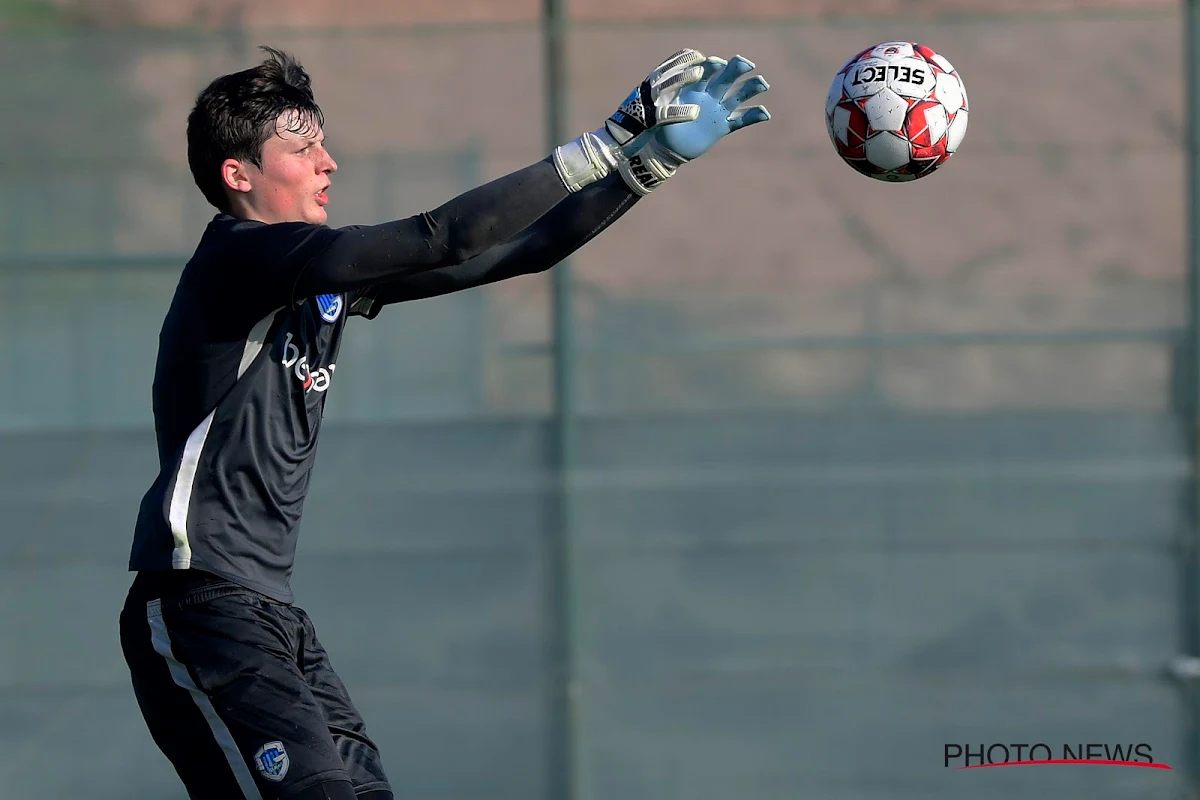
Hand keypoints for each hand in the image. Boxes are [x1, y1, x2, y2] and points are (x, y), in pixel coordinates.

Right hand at [552, 48, 708, 192]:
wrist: (612, 143)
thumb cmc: (632, 126)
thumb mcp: (646, 106)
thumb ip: (657, 98)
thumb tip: (674, 92)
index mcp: (644, 88)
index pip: (662, 68)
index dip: (678, 59)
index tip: (694, 53)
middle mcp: (644, 93)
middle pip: (664, 72)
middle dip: (682, 62)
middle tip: (701, 58)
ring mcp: (643, 105)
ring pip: (664, 87)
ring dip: (681, 78)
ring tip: (699, 73)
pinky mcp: (645, 121)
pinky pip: (664, 115)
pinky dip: (679, 112)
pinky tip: (695, 112)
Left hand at [652, 55, 770, 161]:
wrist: (666, 147)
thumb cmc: (661, 125)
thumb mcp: (662, 110)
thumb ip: (670, 102)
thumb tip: (672, 97)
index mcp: (694, 88)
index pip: (706, 71)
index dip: (712, 66)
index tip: (717, 63)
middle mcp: (709, 95)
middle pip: (727, 77)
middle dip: (737, 68)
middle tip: (747, 64)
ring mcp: (718, 110)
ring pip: (738, 95)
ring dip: (751, 87)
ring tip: (763, 83)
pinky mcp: (723, 127)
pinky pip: (741, 120)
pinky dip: (754, 116)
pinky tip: (765, 113)